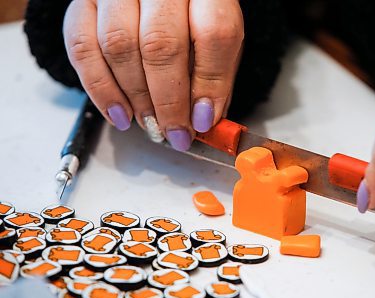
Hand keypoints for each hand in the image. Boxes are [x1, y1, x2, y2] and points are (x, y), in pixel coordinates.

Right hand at [63, 0, 243, 150]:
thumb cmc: (189, 11)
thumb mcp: (217, 31)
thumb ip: (216, 70)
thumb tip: (204, 117)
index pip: (213, 33)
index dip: (210, 83)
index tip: (203, 119)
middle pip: (161, 44)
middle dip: (168, 101)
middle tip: (175, 131)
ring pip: (119, 46)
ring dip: (136, 98)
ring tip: (150, 123)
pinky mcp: (83, 0)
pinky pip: (81, 46)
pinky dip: (99, 88)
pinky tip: (118, 113)